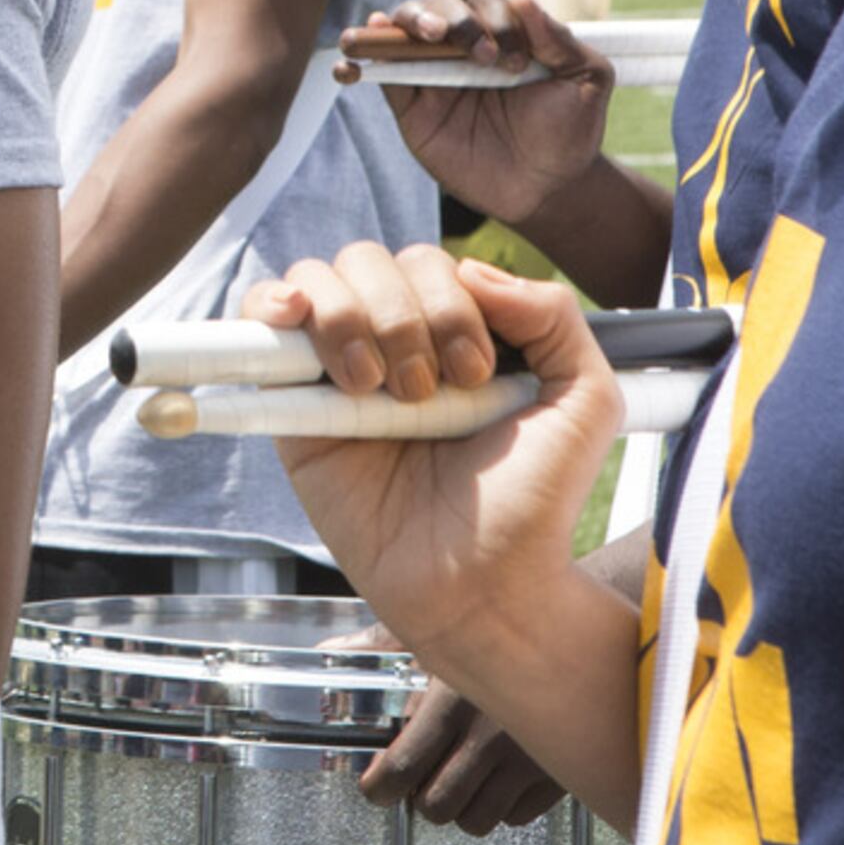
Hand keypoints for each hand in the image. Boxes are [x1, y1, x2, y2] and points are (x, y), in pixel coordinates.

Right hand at [245, 243, 620, 671]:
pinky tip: (295, 319)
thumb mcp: (583, 399)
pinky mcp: (292, 407)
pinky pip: (260, 320)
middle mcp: (395, 342)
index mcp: (457, 334)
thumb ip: (554, 315)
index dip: (451, 303)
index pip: (432, 262)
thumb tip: (475, 269)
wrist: (481, 583)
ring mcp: (339, 370)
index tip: (476, 375)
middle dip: (405, 317)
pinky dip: (270, 301)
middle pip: (371, 261)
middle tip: (426, 394)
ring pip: (322, 279)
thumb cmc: (532, 503)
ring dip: (352, 321)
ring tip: (379, 391)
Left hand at [330, 625, 566, 833]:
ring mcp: (528, 761)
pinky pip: (517, 818)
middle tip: (425, 776)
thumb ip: (381, 644)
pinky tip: (501, 772)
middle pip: (436, 807)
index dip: (379, 788)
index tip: (376, 787)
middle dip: (423, 797)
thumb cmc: (506, 628)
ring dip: (463, 805)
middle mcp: (491, 736)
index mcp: (453, 700)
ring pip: (476, 821)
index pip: (401, 770)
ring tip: (464, 773)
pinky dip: (504, 804)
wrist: (587, 633)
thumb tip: (333, 647)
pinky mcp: (559, 778)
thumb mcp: (439, 628)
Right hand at [335, 0, 613, 224]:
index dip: (495, 18)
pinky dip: (358, 63)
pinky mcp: (411, 106)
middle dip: (451, 17)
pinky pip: (378, 76)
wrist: (547, 189)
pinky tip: (348, 63)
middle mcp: (463, 45)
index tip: (518, 59)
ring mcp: (433, 74)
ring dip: (404, 22)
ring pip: (403, 28)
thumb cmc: (570, 131)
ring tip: (417, 35)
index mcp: (504, 31)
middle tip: (477, 52)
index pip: (485, 0)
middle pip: (437, 4)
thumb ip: (561, 40)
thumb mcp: (587, 80)